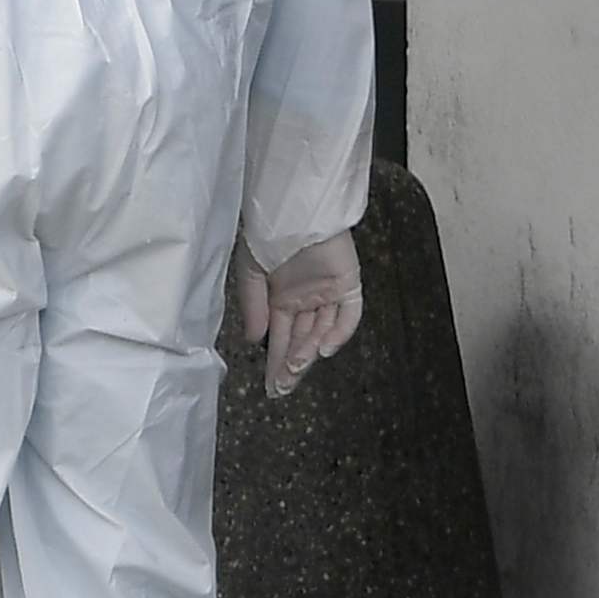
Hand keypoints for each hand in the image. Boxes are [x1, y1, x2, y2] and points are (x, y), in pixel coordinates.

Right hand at [230, 233, 362, 398]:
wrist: (291, 210)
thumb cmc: (267, 237)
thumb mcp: (251, 274)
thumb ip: (254, 308)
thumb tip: (255, 341)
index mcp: (281, 297)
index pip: (281, 337)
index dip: (276, 362)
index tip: (272, 387)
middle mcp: (306, 299)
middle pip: (302, 339)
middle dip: (293, 364)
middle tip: (284, 386)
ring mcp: (328, 292)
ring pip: (322, 330)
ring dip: (310, 350)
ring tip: (296, 366)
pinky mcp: (348, 283)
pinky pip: (348, 314)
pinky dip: (339, 333)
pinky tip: (325, 349)